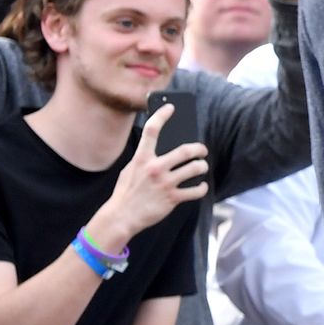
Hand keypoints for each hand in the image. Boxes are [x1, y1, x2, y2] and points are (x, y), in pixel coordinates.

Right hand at [92, 106, 208, 247]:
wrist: (121, 217)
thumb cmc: (127, 192)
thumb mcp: (130, 170)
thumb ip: (145, 159)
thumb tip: (165, 150)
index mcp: (142, 159)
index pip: (152, 130)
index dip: (162, 115)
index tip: (171, 107)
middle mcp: (155, 168)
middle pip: (186, 150)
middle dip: (199, 149)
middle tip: (202, 150)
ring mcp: (165, 183)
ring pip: (195, 169)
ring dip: (202, 167)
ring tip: (201, 167)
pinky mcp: (172, 199)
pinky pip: (196, 190)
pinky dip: (201, 188)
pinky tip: (201, 186)